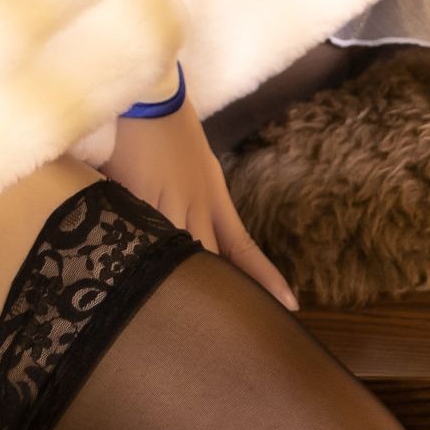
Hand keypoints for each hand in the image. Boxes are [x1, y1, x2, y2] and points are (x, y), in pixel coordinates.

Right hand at [107, 93, 297, 308]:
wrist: (148, 96)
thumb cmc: (169, 126)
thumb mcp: (197, 165)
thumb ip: (196, 199)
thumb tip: (189, 229)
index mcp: (214, 198)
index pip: (243, 248)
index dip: (265, 278)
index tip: (290, 304)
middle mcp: (197, 206)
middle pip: (213, 260)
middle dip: (222, 295)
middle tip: (236, 332)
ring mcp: (168, 206)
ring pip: (182, 256)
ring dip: (183, 287)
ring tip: (189, 327)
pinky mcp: (138, 200)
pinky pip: (146, 239)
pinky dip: (144, 260)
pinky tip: (139, 285)